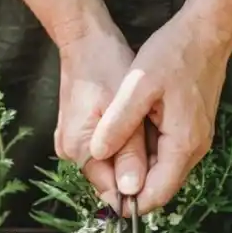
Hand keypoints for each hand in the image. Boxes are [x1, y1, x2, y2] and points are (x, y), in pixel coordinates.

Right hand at [55, 17, 147, 209]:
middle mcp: (70, 152)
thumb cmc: (107, 65)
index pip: (111, 191)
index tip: (161, 181)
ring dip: (132, 159)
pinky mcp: (77, 134)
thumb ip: (130, 154)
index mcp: (79, 148)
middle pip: (111, 180)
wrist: (86, 39)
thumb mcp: (129, 109)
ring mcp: (71, 144)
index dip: (138, 193)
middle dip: (137, 172)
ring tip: (149, 135)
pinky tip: (136, 129)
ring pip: (110, 166)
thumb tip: (132, 191)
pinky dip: (124, 146)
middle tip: (159, 150)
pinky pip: (106, 151)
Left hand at [89, 12, 230, 213]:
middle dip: (130, 187)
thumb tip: (98, 155)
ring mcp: (197, 141)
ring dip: (137, 170)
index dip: (128, 203)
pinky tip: (127, 138)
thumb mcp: (137, 85)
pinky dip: (146, 155)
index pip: (156, 195)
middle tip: (100, 172)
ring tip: (110, 154)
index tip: (103, 198)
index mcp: (183, 144)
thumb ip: (118, 123)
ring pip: (163, 172)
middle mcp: (195, 150)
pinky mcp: (193, 131)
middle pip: (159, 187)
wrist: (208, 30)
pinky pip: (167, 155)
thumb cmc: (174, 52)